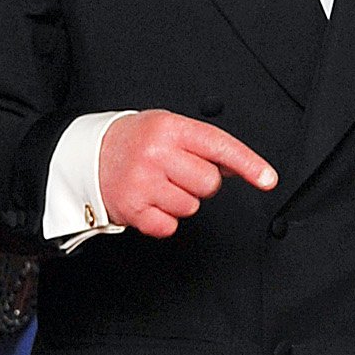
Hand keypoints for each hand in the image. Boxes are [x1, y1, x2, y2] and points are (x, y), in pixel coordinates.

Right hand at [97, 110, 276, 239]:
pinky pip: (169, 226)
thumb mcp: (167, 129)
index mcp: (168, 129)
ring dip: (179, 201)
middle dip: (199, 183)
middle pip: (209, 183)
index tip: (268, 179)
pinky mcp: (132, 209)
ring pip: (190, 207)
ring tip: (157, 186)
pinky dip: (162, 220)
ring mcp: (142, 183)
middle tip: (176, 173)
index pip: (218, 146)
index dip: (248, 164)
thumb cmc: (134, 142)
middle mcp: (155, 154)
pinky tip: (148, 202)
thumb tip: (236, 166)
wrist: (86, 156)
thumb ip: (201, 144)